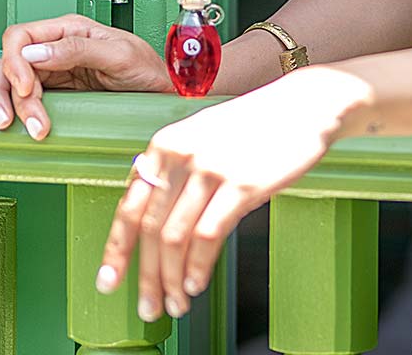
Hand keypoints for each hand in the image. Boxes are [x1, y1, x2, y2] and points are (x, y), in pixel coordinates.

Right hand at [0, 14, 173, 139]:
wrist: (163, 92)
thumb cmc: (149, 68)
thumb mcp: (119, 54)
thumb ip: (78, 49)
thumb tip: (36, 51)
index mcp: (70, 29)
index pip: (21, 36)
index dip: (15, 61)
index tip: (28, 88)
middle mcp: (58, 46)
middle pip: (10, 61)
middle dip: (6, 91)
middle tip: (13, 120)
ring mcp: (56, 69)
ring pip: (13, 81)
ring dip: (9, 105)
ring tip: (21, 128)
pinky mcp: (59, 90)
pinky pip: (25, 93)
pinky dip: (7, 100)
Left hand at [95, 64, 371, 320]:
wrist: (303, 106)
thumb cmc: (257, 124)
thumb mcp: (203, 136)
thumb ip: (176, 171)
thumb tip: (155, 222)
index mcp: (166, 144)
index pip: (129, 205)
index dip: (116, 250)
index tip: (108, 280)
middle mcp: (182, 155)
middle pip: (149, 230)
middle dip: (145, 277)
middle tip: (148, 306)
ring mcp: (211, 169)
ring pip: (174, 239)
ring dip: (171, 280)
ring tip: (176, 302)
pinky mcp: (241, 184)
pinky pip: (208, 237)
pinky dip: (199, 268)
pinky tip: (198, 283)